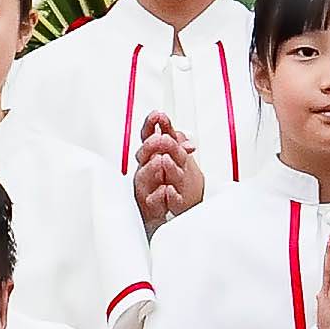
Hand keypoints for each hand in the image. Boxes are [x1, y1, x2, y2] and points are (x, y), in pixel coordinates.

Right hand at [131, 117, 205, 233]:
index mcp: (150, 156)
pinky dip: (160, 194)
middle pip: (143, 153)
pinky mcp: (149, 205)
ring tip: (161, 160)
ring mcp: (145, 186)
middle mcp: (145, 169)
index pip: (147, 137)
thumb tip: (186, 140)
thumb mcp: (174, 161)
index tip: (157, 115)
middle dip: (151, 145)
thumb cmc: (165, 184)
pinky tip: (166, 189)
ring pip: (144, 175)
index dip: (150, 125)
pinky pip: (153, 199)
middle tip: (161, 139)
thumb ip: (178, 147)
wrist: (165, 212)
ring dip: (153, 166)